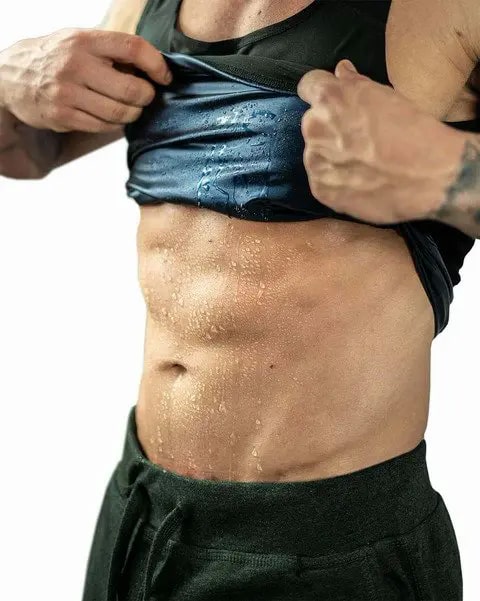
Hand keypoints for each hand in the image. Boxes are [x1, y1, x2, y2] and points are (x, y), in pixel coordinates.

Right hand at [0, 28, 171, 132]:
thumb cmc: (57, 59)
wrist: (11, 77)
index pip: (133, 48)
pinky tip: (111, 117)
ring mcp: (68, 93)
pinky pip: (104, 126)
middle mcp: (76, 64)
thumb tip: (153, 69)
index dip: (156, 65)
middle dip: (146, 97)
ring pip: (120, 112)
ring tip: (130, 108)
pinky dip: (115, 124)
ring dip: (133, 114)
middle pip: (132, 89)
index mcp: (85, 40)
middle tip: (145, 97)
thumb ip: (111, 51)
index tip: (164, 77)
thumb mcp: (80, 42)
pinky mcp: (63, 116)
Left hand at [297, 60, 465, 224]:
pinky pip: (321, 180)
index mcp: (330, 98)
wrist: (428, 176)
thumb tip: (341, 72)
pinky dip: (336, 181)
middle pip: (313, 123)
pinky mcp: (320, 189)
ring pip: (316, 153)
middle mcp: (315, 127)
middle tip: (358, 140)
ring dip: (332, 156)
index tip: (330, 101)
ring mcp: (315, 161)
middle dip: (330, 128)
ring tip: (362, 164)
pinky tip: (359, 182)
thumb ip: (355, 84)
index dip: (320, 91)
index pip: (308, 85)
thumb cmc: (413, 131)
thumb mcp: (386, 95)